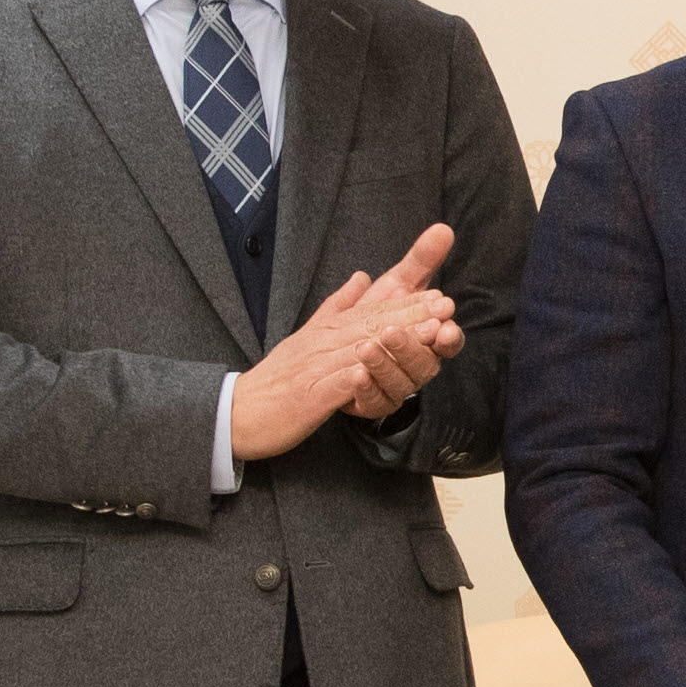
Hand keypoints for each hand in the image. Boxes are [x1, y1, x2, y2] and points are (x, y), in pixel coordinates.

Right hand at [228, 222, 463, 457]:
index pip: (373, 312)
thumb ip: (337, 307)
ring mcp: (317, 368)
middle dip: (414, 314)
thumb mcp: (308, 336)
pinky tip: (385, 369)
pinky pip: (341, 383)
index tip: (439, 297)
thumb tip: (361, 276)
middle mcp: (324, 343)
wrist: (239, 410)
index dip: (408, 304)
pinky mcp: (311, 396)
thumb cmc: (278, 378)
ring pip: (364, 349)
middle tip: (446, 305)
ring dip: (399, 340)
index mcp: (327, 330)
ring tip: (431, 332)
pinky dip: (361, 375)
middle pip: (374, 325)